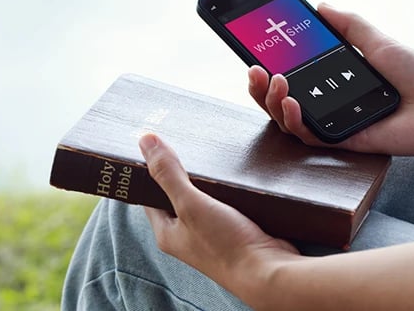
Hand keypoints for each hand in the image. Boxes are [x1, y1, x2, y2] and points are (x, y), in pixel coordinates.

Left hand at [140, 134, 299, 297]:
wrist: (269, 272)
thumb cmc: (226, 245)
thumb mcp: (190, 203)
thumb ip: (168, 174)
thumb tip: (145, 141)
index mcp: (168, 232)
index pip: (150, 195)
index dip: (150, 170)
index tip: (156, 144)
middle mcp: (187, 235)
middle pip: (178, 194)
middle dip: (183, 171)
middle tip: (187, 142)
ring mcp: (211, 234)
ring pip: (205, 197)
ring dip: (209, 180)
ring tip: (212, 154)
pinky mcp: (235, 231)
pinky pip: (227, 203)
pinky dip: (229, 189)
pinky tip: (235, 175)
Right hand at [249, 3, 413, 155]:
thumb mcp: (377, 41)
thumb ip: (348, 25)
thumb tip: (320, 5)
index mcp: (335, 83)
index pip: (294, 77)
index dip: (270, 68)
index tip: (254, 52)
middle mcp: (331, 104)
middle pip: (281, 101)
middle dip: (260, 88)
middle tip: (254, 70)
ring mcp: (336, 123)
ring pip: (287, 121)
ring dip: (271, 102)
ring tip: (275, 82)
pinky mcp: (344, 141)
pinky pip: (309, 137)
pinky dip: (294, 121)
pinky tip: (291, 102)